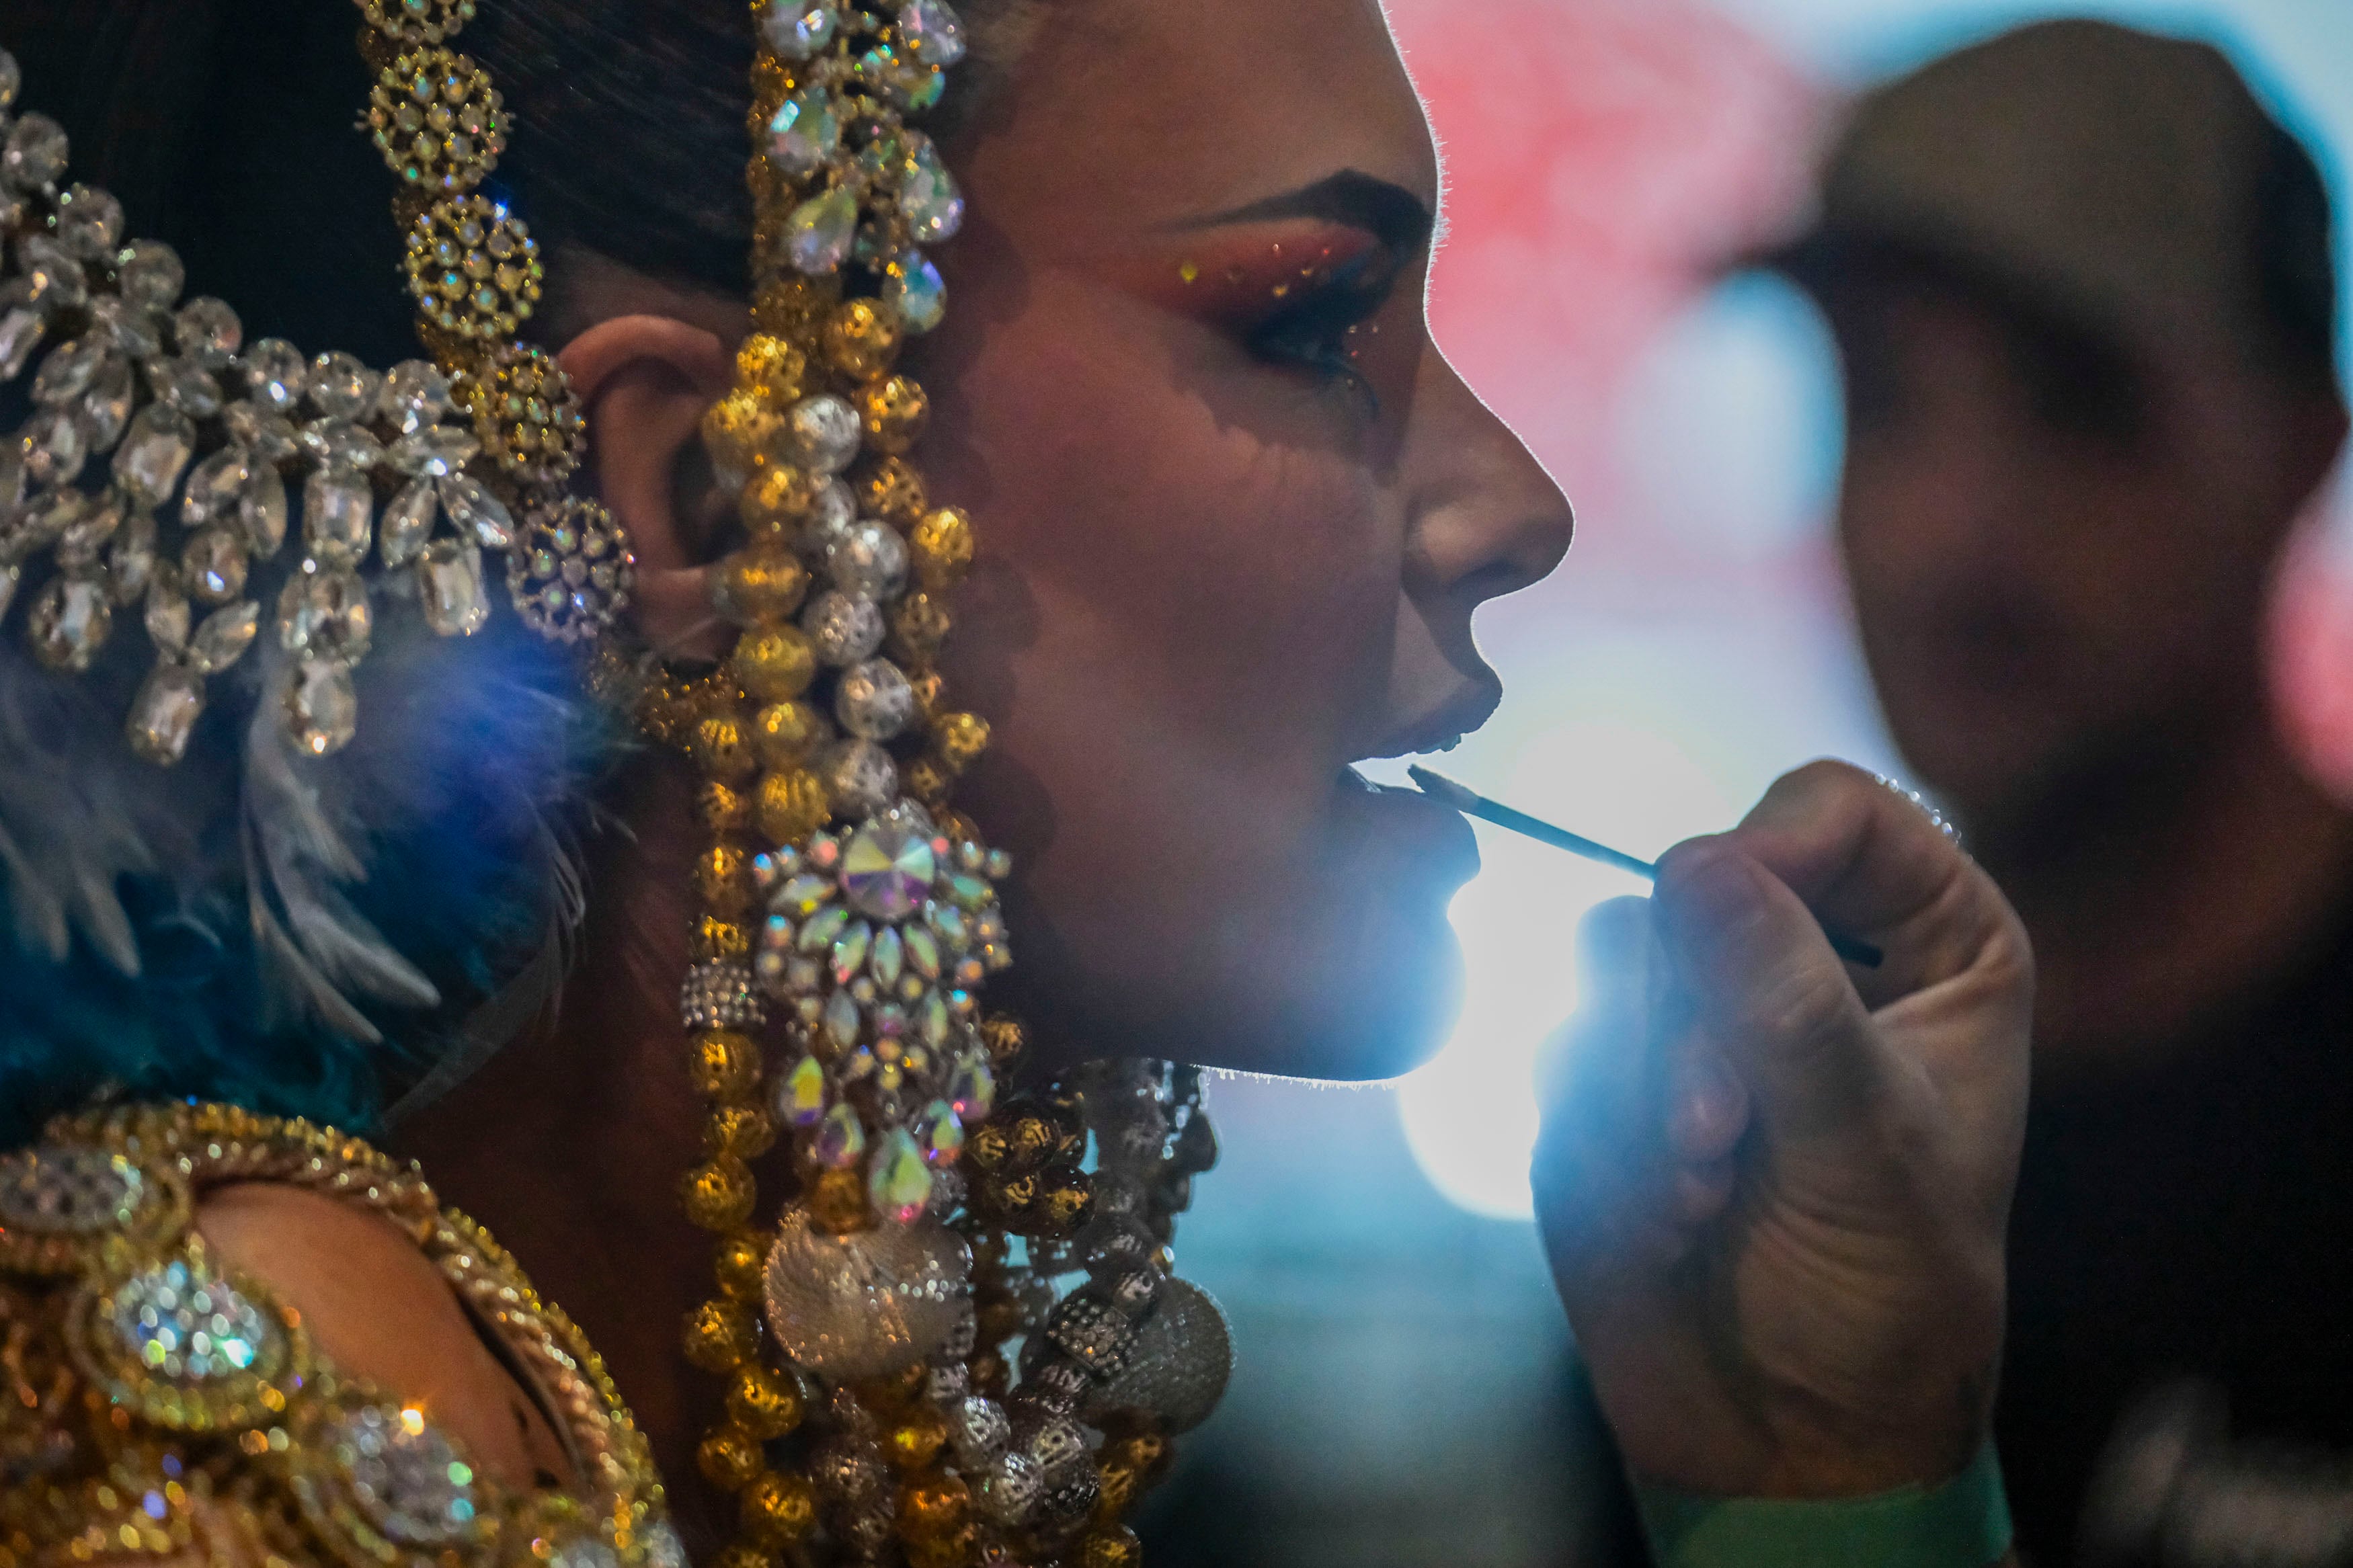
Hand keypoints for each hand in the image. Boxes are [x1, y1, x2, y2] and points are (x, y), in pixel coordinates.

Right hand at [1535, 760, 2031, 1498]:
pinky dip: (1602, 1125)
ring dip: (1645, 1076)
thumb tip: (1696, 865)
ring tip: (1699, 1182)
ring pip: (1620, 952)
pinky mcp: (1618, 1072)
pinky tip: (1664, 1212)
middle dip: (1694, 1012)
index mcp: (1931, 946)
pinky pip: (1569, 1036)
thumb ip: (1785, 1005)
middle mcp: (1817, 955)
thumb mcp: (1864, 1149)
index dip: (1772, 848)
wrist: (1786, 1433)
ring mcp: (1709, 1012)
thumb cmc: (1886, 1297)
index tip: (1725, 920)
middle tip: (1719, 1132)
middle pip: (1705, 880)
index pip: (1835, 813)